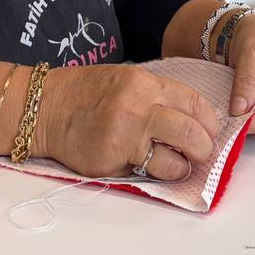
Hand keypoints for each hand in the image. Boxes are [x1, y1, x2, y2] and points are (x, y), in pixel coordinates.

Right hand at [35, 64, 218, 179]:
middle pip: (192, 132)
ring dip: (182, 167)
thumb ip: (156, 96)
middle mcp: (138, 106)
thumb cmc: (86, 94)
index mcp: (145, 82)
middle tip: (200, 154)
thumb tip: (191, 119)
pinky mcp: (111, 159)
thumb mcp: (125, 80)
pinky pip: (147, 172)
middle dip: (203, 149)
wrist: (45, 107)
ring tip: (178, 166)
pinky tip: (151, 168)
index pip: (194, 103)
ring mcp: (125, 134)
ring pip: (175, 160)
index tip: (209, 132)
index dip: (209, 122)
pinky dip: (156, 174)